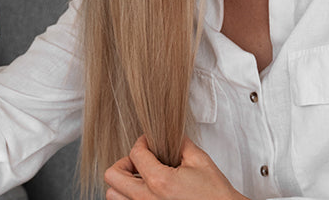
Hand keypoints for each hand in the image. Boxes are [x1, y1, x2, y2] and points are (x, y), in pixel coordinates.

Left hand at [104, 135, 247, 199]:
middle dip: (123, 162)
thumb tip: (171, 135)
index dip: (141, 142)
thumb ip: (181, 144)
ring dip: (122, 183)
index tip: (148, 142)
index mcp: (159, 182)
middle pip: (112, 176)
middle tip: (137, 161)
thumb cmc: (215, 196)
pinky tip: (146, 192)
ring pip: (113, 196)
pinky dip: (129, 197)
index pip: (135, 153)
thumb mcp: (200, 161)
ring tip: (139, 178)